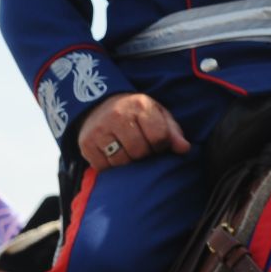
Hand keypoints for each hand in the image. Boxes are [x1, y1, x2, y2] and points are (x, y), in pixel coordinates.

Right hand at [76, 94, 190, 170]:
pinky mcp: (86, 144)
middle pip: (139, 151)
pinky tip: (113, 154)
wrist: (98, 104)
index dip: (161, 145)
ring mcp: (100, 130)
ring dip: (128, 161)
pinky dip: (111, 166)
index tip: (157, 144)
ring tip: (128, 151)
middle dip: (144, 154)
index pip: (159, 136)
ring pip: (121, 161)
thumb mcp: (156, 114)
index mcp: (140, 106)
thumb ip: (172, 131)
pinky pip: (103, 167)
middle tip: (141, 149)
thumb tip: (184, 148)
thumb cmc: (134, 113)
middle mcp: (118, 116)